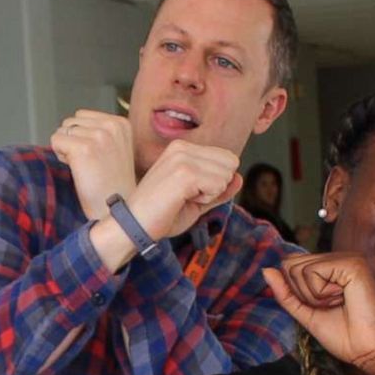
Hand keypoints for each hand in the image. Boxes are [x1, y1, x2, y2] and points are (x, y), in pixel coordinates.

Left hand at [50, 110, 136, 220]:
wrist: (115, 209)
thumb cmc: (112, 184)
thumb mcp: (115, 148)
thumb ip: (99, 131)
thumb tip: (69, 125)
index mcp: (121, 123)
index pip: (83, 116)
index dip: (81, 136)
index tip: (95, 155)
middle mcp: (111, 126)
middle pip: (71, 122)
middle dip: (73, 140)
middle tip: (88, 163)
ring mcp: (98, 136)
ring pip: (62, 131)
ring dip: (66, 149)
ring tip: (84, 166)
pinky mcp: (83, 148)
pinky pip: (55, 140)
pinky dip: (60, 155)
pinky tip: (76, 169)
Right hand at [123, 140, 241, 241]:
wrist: (134, 227)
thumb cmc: (160, 216)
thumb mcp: (196, 200)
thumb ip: (218, 188)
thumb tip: (239, 178)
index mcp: (181, 148)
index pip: (226, 157)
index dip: (214, 183)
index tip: (188, 193)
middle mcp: (181, 147)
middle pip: (230, 163)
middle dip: (216, 186)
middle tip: (187, 197)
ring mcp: (182, 158)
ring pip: (226, 174)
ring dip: (210, 194)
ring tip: (182, 199)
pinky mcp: (184, 173)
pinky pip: (219, 185)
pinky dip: (206, 200)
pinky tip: (182, 201)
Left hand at [263, 252, 374, 370]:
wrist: (370, 351)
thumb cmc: (344, 336)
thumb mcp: (305, 313)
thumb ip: (286, 292)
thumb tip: (266, 270)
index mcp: (329, 268)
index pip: (289, 266)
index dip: (295, 292)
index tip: (321, 308)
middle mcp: (337, 259)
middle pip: (289, 265)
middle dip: (302, 294)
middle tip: (331, 306)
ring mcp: (345, 258)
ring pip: (298, 269)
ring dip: (312, 296)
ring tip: (338, 303)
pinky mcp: (351, 263)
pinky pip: (312, 272)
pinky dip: (320, 293)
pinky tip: (342, 298)